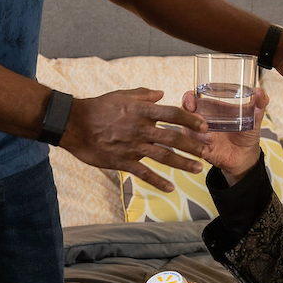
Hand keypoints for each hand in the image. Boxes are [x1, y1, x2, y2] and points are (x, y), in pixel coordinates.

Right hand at [59, 88, 208, 190]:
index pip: (172, 114)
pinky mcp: (123, 161)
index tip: (204, 126)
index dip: (191, 120)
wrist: (74, 124)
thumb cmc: (98, 107)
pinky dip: (158, 181)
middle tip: (208, 150)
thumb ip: (143, 95)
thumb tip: (161, 94)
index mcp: (141, 111)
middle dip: (193, 145)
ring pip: (163, 156)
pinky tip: (170, 188)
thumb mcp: (122, 95)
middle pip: (173, 138)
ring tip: (198, 168)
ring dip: (183, 163)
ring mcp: (132, 146)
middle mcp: (140, 129)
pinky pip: (144, 173)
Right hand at [182, 87, 268, 185]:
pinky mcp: (200, 149)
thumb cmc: (246, 132)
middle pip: (183, 114)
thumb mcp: (254, 116)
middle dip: (187, 116)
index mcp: (210, 107)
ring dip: (195, 131)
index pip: (192, 98)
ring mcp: (199, 135)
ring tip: (210, 135)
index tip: (192, 102)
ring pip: (186, 130)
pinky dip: (199, 145)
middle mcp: (201, 120)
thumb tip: (261, 91)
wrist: (246, 156)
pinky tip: (210, 145)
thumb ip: (259, 103)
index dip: (188, 98)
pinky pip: (192, 147)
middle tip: (201, 120)